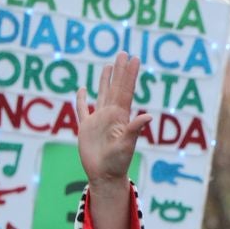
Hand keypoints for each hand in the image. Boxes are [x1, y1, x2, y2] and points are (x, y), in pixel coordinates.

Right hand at [76, 52, 151, 187]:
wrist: (105, 176)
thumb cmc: (118, 163)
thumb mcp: (127, 145)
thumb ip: (135, 129)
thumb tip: (147, 116)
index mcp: (120, 116)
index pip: (126, 90)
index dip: (129, 74)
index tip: (134, 58)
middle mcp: (110, 115)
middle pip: (115, 88)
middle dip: (119, 71)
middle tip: (123, 53)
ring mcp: (98, 120)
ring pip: (102, 94)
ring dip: (105, 80)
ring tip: (108, 65)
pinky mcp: (86, 128)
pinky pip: (83, 109)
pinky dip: (82, 99)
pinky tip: (82, 89)